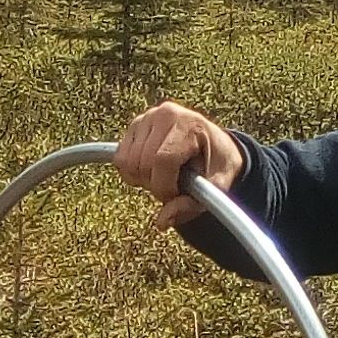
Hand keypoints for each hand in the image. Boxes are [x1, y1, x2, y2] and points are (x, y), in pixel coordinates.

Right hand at [113, 101, 245, 231]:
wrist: (216, 146)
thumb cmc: (217, 166)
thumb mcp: (214, 188)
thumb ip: (189, 206)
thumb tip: (162, 222)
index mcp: (189, 125)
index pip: (162, 160)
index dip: (163, 186)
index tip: (175, 195)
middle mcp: (166, 115)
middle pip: (141, 163)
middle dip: (153, 184)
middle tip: (171, 184)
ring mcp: (148, 117)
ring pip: (127, 162)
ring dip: (141, 178)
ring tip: (161, 176)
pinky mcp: (136, 124)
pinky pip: (120, 158)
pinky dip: (131, 171)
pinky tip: (150, 169)